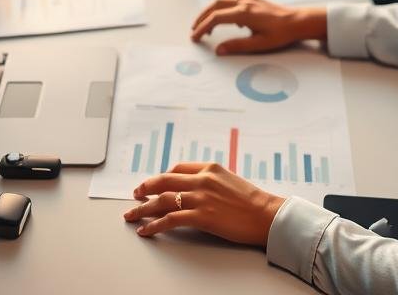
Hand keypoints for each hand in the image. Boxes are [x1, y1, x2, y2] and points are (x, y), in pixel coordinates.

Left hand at [123, 162, 284, 245]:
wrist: (266, 214)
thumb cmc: (251, 201)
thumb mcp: (229, 180)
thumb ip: (210, 181)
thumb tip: (193, 188)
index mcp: (209, 168)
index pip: (177, 168)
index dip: (162, 176)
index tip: (154, 184)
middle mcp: (202, 179)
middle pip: (164, 181)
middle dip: (146, 188)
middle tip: (135, 195)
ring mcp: (200, 197)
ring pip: (163, 200)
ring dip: (143, 208)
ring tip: (132, 215)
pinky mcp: (201, 216)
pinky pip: (170, 219)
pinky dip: (154, 224)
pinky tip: (146, 229)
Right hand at [190, 0, 325, 53]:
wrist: (297, 21)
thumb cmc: (280, 34)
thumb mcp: (259, 44)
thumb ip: (237, 46)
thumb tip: (218, 50)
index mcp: (243, 13)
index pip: (215, 19)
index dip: (202, 28)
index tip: (195, 38)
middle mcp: (243, 2)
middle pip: (214, 5)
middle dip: (202, 17)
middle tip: (194, 30)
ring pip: (222, 0)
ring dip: (211, 11)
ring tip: (207, 26)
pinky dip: (223, 7)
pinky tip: (228, 18)